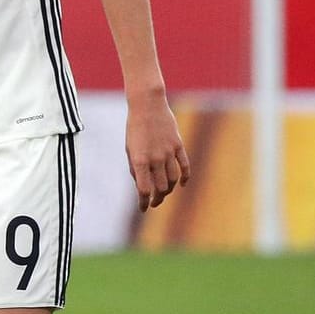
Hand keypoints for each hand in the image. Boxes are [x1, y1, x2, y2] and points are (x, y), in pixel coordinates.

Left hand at [125, 93, 189, 210]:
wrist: (147, 106)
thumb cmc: (135, 128)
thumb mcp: (129, 148)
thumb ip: (136, 168)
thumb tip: (142, 185)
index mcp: (139, 160)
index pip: (144, 188)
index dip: (144, 201)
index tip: (143, 208)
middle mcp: (155, 158)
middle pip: (161, 187)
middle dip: (157, 198)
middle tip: (154, 202)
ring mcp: (168, 152)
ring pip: (173, 180)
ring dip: (170, 190)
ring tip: (164, 194)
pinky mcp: (178, 145)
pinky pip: (185, 166)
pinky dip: (185, 178)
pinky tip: (182, 184)